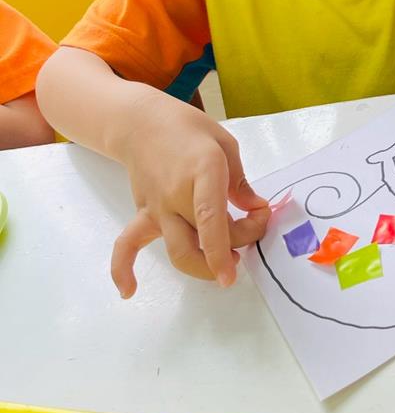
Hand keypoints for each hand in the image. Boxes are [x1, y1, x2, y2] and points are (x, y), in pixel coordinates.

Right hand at [107, 90, 270, 297]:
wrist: (141, 122)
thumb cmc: (189, 130)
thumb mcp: (225, 145)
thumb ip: (240, 181)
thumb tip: (254, 208)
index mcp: (203, 171)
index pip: (210, 218)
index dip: (221, 249)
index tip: (233, 271)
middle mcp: (177, 193)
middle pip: (201, 240)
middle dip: (230, 250)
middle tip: (250, 231)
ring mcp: (157, 206)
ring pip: (175, 250)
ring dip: (201, 266)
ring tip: (222, 263)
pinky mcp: (143, 213)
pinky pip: (127, 245)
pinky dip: (122, 270)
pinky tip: (129, 290)